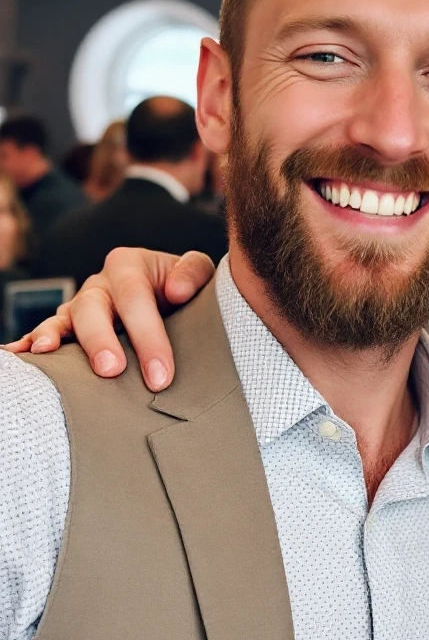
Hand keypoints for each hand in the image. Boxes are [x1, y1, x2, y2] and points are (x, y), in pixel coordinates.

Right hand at [5, 247, 215, 390]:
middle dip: (101, 341)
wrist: (172, 297)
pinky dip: (31, 342)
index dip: (148, 336)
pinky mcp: (68, 327)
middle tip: (112, 371)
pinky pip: (47, 332)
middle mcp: (99, 284)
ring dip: (55, 337)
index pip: (135, 298)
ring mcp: (80, 305)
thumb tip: (176, 291)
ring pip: (64, 319)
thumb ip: (193, 273)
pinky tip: (19, 355)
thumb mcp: (197, 273)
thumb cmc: (184, 288)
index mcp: (129, 265)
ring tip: (48, 353)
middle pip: (93, 308)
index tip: (161, 374)